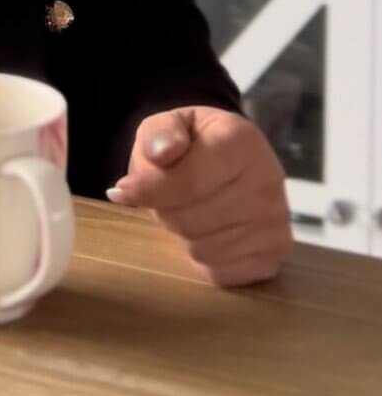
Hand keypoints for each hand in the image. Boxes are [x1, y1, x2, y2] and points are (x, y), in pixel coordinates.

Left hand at [107, 107, 292, 286]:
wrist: (230, 160)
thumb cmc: (192, 143)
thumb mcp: (168, 123)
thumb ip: (159, 133)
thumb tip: (162, 154)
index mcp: (241, 140)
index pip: (187, 182)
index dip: (148, 190)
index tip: (119, 190)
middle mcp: (268, 180)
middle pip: (190, 219)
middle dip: (164, 209)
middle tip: (166, 195)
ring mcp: (276, 222)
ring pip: (202, 248)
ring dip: (182, 232)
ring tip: (189, 209)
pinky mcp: (274, 256)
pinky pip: (219, 272)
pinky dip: (202, 256)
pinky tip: (208, 230)